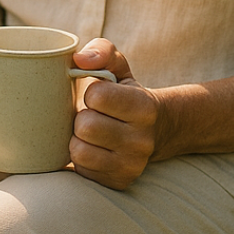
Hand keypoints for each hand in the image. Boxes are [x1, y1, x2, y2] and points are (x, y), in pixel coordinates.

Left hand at [69, 39, 160, 189]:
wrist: (156, 130)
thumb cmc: (126, 91)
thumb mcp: (119, 65)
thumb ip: (101, 51)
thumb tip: (79, 60)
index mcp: (144, 107)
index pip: (97, 96)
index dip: (91, 92)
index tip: (98, 95)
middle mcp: (142, 141)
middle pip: (86, 126)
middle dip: (82, 117)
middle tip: (92, 115)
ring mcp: (132, 166)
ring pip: (79, 152)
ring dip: (78, 139)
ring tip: (91, 132)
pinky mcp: (119, 182)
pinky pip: (81, 170)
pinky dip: (81, 157)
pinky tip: (93, 148)